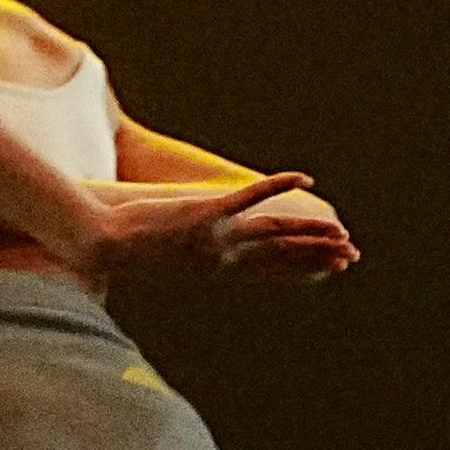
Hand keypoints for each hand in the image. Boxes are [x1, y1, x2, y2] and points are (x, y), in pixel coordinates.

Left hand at [85, 172, 342, 278]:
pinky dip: (277, 185)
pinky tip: (302, 179)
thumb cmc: (117, 255)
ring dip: (310, 231)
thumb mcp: (152, 261)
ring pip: (275, 232)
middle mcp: (220, 258)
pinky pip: (250, 196)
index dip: (300, 269)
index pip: (267, 271)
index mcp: (212, 270)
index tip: (327, 270)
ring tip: (340, 233)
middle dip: (317, 255)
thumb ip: (169, 262)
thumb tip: (173, 263)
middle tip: (350, 256)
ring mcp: (215, 236)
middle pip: (280, 255)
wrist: (99, 247)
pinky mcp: (205, 214)